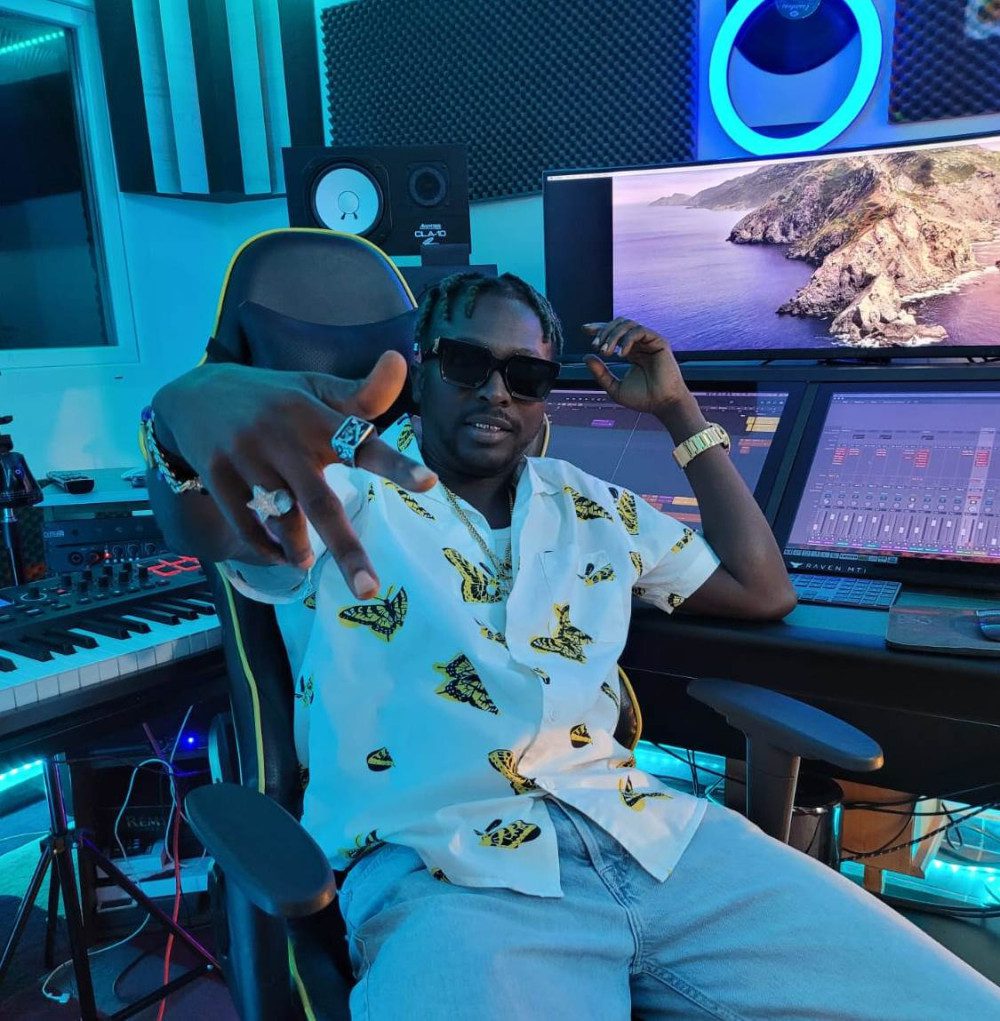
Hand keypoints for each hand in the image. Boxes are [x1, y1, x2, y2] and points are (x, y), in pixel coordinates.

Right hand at [152, 352, 434, 596]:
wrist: (194, 395)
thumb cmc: (276, 399)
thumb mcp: (316, 389)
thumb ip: (362, 395)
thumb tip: (401, 360)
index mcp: (315, 416)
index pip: (363, 442)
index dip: (396, 464)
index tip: (430, 482)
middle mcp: (284, 437)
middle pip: (320, 502)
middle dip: (347, 549)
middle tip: (369, 590)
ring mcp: (247, 457)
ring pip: (281, 518)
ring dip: (298, 549)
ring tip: (308, 564)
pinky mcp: (217, 474)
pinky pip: (245, 523)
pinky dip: (266, 546)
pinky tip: (283, 555)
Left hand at [583, 319, 688, 413]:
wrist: (662, 405)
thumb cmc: (642, 399)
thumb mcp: (614, 387)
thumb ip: (600, 373)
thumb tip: (585, 357)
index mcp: (631, 352)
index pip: (614, 333)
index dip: (599, 328)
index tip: (584, 330)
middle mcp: (640, 344)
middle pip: (618, 324)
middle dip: (604, 332)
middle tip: (596, 346)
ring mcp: (649, 342)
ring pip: (627, 325)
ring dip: (613, 335)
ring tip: (606, 352)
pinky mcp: (659, 342)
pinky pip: (639, 331)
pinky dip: (627, 339)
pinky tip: (620, 354)